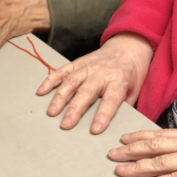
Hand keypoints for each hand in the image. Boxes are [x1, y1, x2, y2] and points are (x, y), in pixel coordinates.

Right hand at [37, 33, 152, 133]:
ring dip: (60, 96)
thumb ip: (125, 106)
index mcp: (119, 80)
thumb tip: (116, 127)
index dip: (103, 114)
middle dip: (75, 109)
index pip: (111, 99)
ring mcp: (88, 66)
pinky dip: (51, 80)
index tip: (95, 130)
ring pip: (72, 81)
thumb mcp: (136, 89)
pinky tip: (41, 91)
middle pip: (87, 91)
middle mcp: (102, 72)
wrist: (127, 46)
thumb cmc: (132, 72)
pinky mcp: (78, 62)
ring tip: (51, 112)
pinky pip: (62, 70)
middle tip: (66, 125)